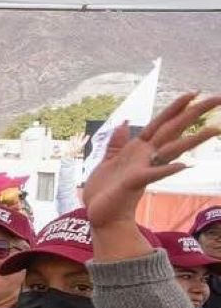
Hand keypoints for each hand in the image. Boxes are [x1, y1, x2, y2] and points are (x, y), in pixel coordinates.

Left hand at [81, 91, 220, 229]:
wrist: (98, 215)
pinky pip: (153, 174)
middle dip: (194, 113)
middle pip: (173, 130)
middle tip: (217, 98)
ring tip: (215, 129)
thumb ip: (117, 143)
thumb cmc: (104, 191)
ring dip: (193, 139)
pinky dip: (167, 169)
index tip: (194, 93)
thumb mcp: (106, 161)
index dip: (175, 108)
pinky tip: (183, 165)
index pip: (161, 123)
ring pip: (171, 150)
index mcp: (138, 149)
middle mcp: (146, 156)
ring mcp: (143, 168)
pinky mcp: (135, 182)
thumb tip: (125, 122)